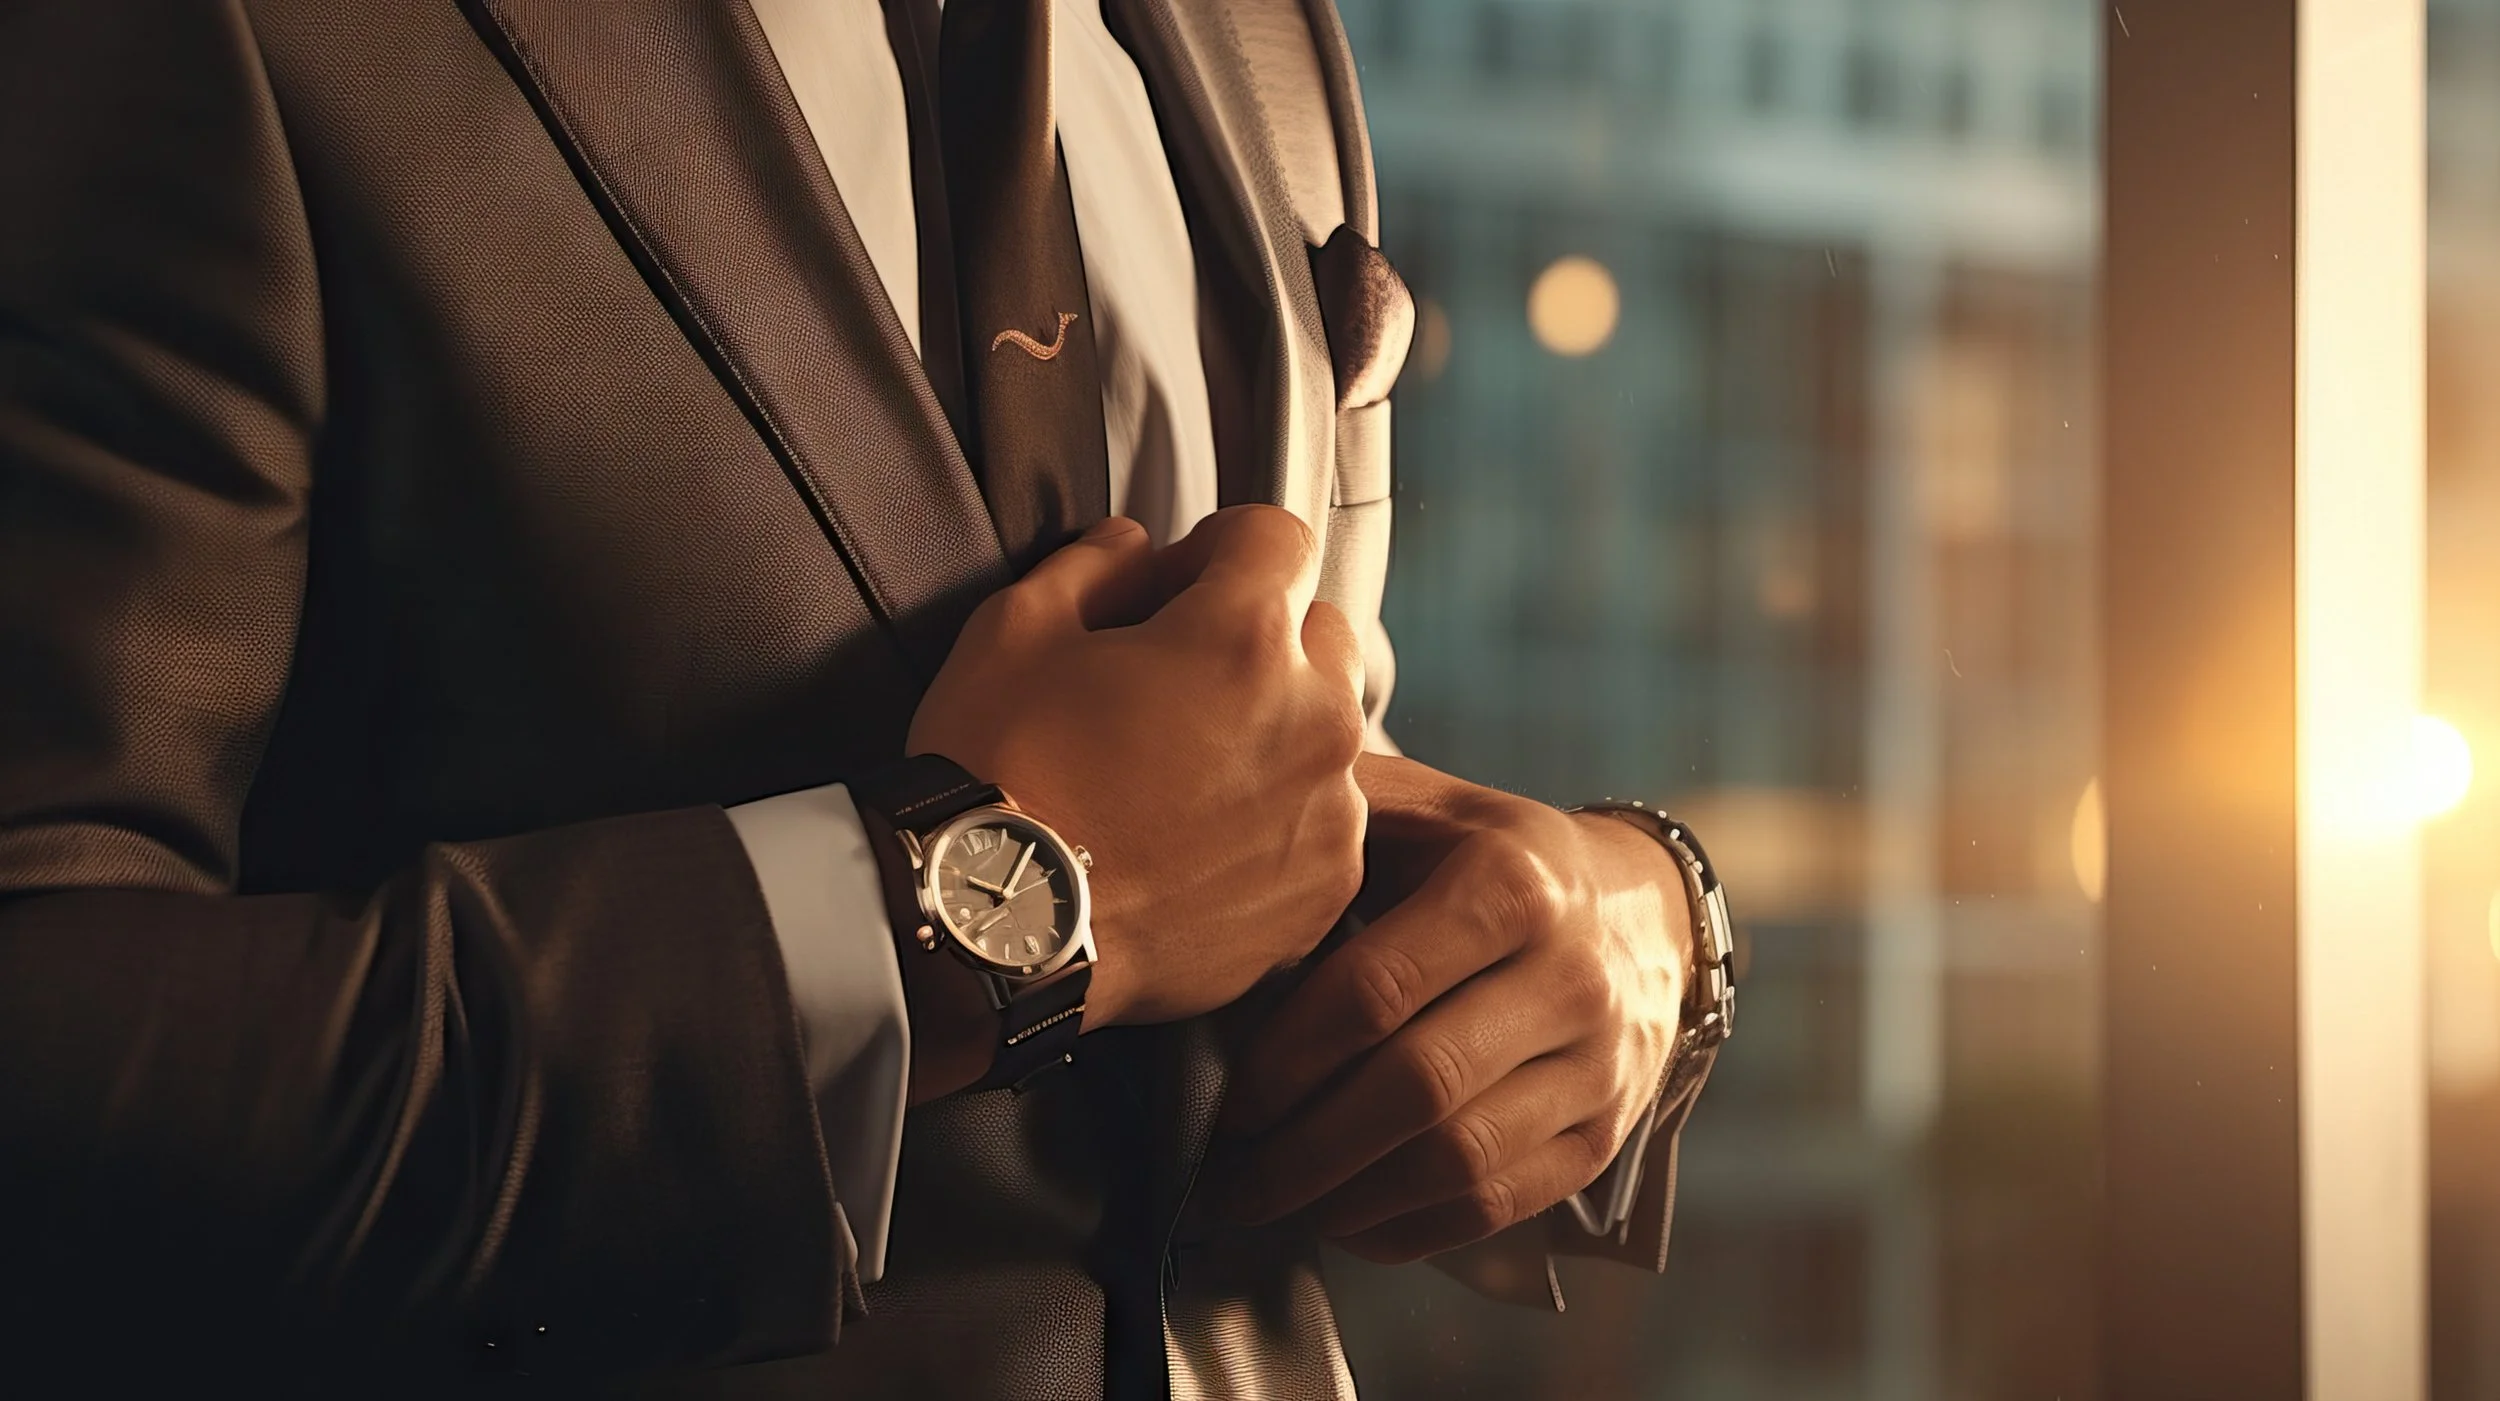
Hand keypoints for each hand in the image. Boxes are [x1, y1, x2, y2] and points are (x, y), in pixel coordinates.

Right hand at [905, 508, 1368, 1091]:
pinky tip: (1196, 837)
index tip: (1183, 583)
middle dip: (1258, 641)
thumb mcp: (1013, 631)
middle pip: (1320, 633)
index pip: (1275, 538)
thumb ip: (1093, 565)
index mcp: (1244, 637)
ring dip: (1273, 733)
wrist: (997, 933)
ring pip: (1328, 733)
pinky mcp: (1324, 889)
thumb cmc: (997, 788)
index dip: (1218, 548)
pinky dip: (1278, 819)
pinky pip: (1323, 822)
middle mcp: (1311, 719)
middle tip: (1176, 682)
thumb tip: (1132, 552)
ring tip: (1180, 774)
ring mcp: (1328, 811)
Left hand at [1216, 754, 1691, 1262]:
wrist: (1640, 908)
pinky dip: (1410, 1229)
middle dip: (1302, 1151)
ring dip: (1347, 1201)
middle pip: (1417, 1088)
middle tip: (1223, 1181)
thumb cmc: (1487, 856)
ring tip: (1272, 1206)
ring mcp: (1599, 1062)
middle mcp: (1569, 975)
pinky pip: (1499, 1203)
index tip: (1224, 1103)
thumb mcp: (1425, 806)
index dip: (1285, 1060)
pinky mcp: (1607, 1132)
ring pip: (1459, 1162)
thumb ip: (1333, 822)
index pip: (1376, 990)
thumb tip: (1203, 864)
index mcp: (1509, 882)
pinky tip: (1345, 1219)